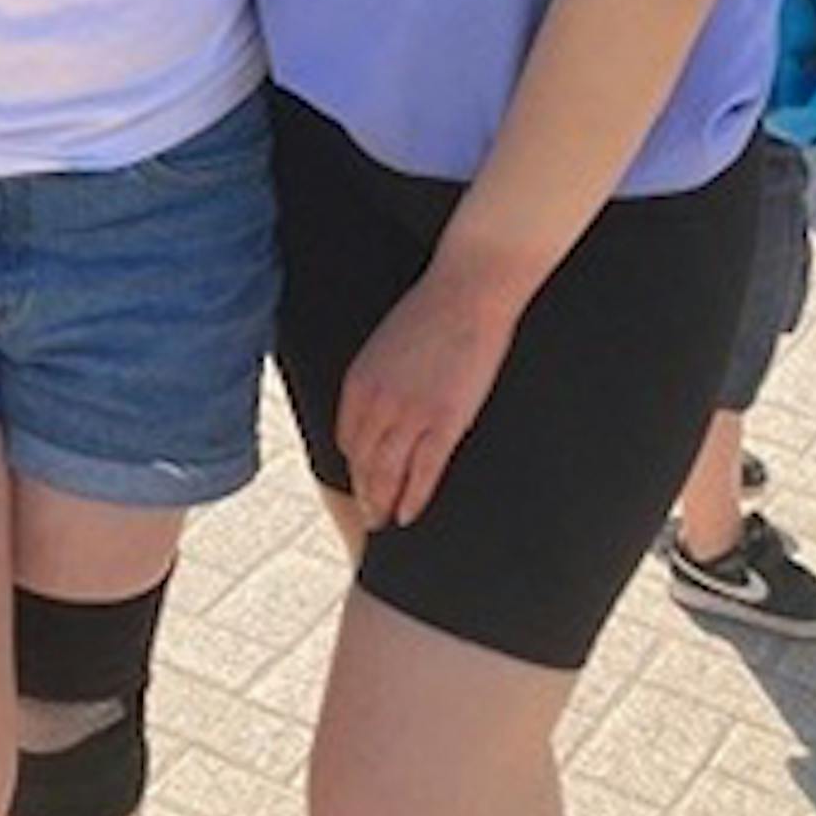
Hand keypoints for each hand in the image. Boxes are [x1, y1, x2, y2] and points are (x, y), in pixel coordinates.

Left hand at [336, 258, 524, 528]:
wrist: (467, 293)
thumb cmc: (431, 312)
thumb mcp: (385, 346)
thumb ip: (377, 380)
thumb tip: (378, 407)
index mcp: (359, 383)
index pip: (349, 438)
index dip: (355, 464)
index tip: (361, 479)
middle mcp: (378, 404)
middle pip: (364, 463)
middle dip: (365, 493)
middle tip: (369, 515)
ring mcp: (411, 416)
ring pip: (389, 474)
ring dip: (384, 503)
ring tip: (385, 522)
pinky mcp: (445, 422)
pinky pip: (424, 472)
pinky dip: (414, 497)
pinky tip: (410, 514)